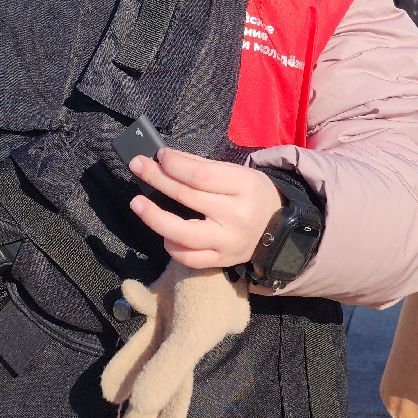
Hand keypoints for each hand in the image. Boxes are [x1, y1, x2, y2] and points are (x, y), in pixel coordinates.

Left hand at [127, 148, 282, 268]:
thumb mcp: (237, 173)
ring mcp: (227, 242)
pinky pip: (189, 258)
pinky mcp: (222, 261)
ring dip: (155, 217)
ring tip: (137, 203)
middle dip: (157, 179)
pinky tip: (163, 233)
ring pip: (184, 234)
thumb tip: (165, 159)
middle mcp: (236, 216)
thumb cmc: (253, 194)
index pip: (200, 175)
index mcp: (244, 187)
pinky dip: (172, 246)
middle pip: (187, 197)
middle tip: (137, 166)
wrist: (280, 228)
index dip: (175, 164)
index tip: (159, 155)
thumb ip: (201, 166)